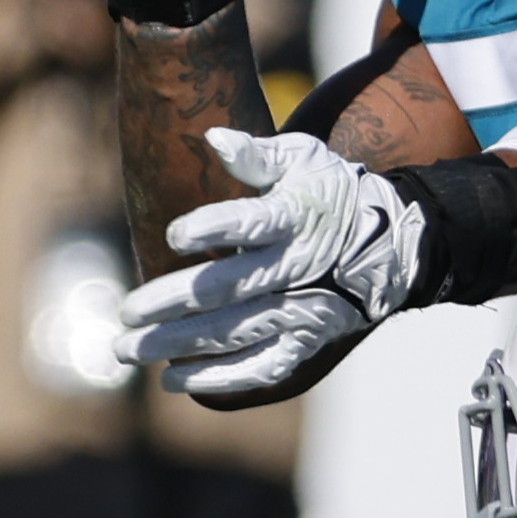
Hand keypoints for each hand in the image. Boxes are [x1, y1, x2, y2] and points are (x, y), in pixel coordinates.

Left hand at [118, 125, 428, 402]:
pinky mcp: (306, 340)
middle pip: (226, 289)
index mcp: (294, 217)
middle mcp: (296, 268)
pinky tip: (176, 380)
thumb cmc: (330, 193)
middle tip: (125, 315)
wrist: (392, 242)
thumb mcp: (302, 160)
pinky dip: (220, 378)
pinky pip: (262, 367)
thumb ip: (257, 155)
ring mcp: (302, 310)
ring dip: (178, 345)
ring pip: (233, 333)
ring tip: (129, 351)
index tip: (174, 235)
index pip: (252, 224)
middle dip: (170, 304)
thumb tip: (213, 137)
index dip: (214, 229)